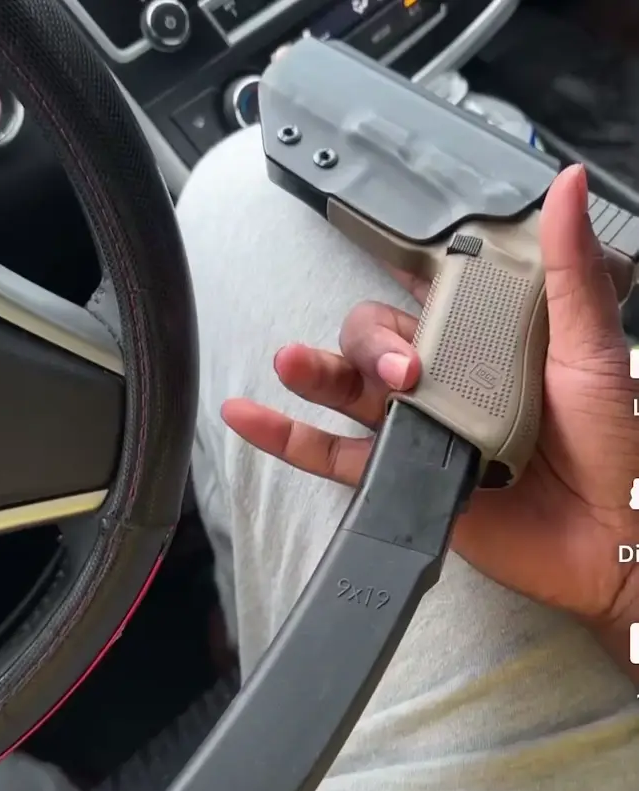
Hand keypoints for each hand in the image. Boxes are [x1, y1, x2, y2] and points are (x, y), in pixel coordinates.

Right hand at [222, 166, 638, 646]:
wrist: (603, 541)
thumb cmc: (611, 449)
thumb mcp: (592, 351)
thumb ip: (569, 276)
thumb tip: (565, 189)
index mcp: (490, 340)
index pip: (432, 290)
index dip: (404, 265)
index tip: (378, 237)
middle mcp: (448, 377)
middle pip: (377, 334)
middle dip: (372, 342)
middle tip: (406, 371)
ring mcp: (420, 427)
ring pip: (349, 388)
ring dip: (314, 370)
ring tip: (294, 362)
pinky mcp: (400, 476)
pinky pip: (333, 455)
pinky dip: (286, 437)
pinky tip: (248, 415)